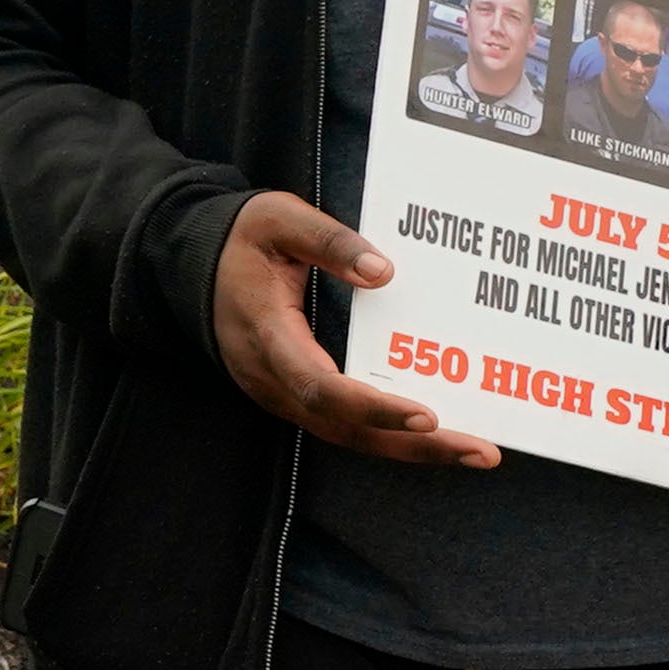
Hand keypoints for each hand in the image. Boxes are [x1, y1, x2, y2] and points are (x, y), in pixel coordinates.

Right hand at [215, 193, 498, 467]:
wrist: (189, 262)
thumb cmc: (238, 238)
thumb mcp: (278, 218)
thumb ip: (329, 242)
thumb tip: (383, 272)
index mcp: (266, 334)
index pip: (320, 386)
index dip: (373, 406)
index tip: (426, 415)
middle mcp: (270, 377)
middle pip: (345, 428)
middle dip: (414, 445)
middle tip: (479, 451)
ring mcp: (277, 392)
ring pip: (346, 435)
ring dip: (408, 448)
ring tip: (472, 450)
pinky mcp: (290, 394)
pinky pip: (341, 425)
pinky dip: (387, 434)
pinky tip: (431, 434)